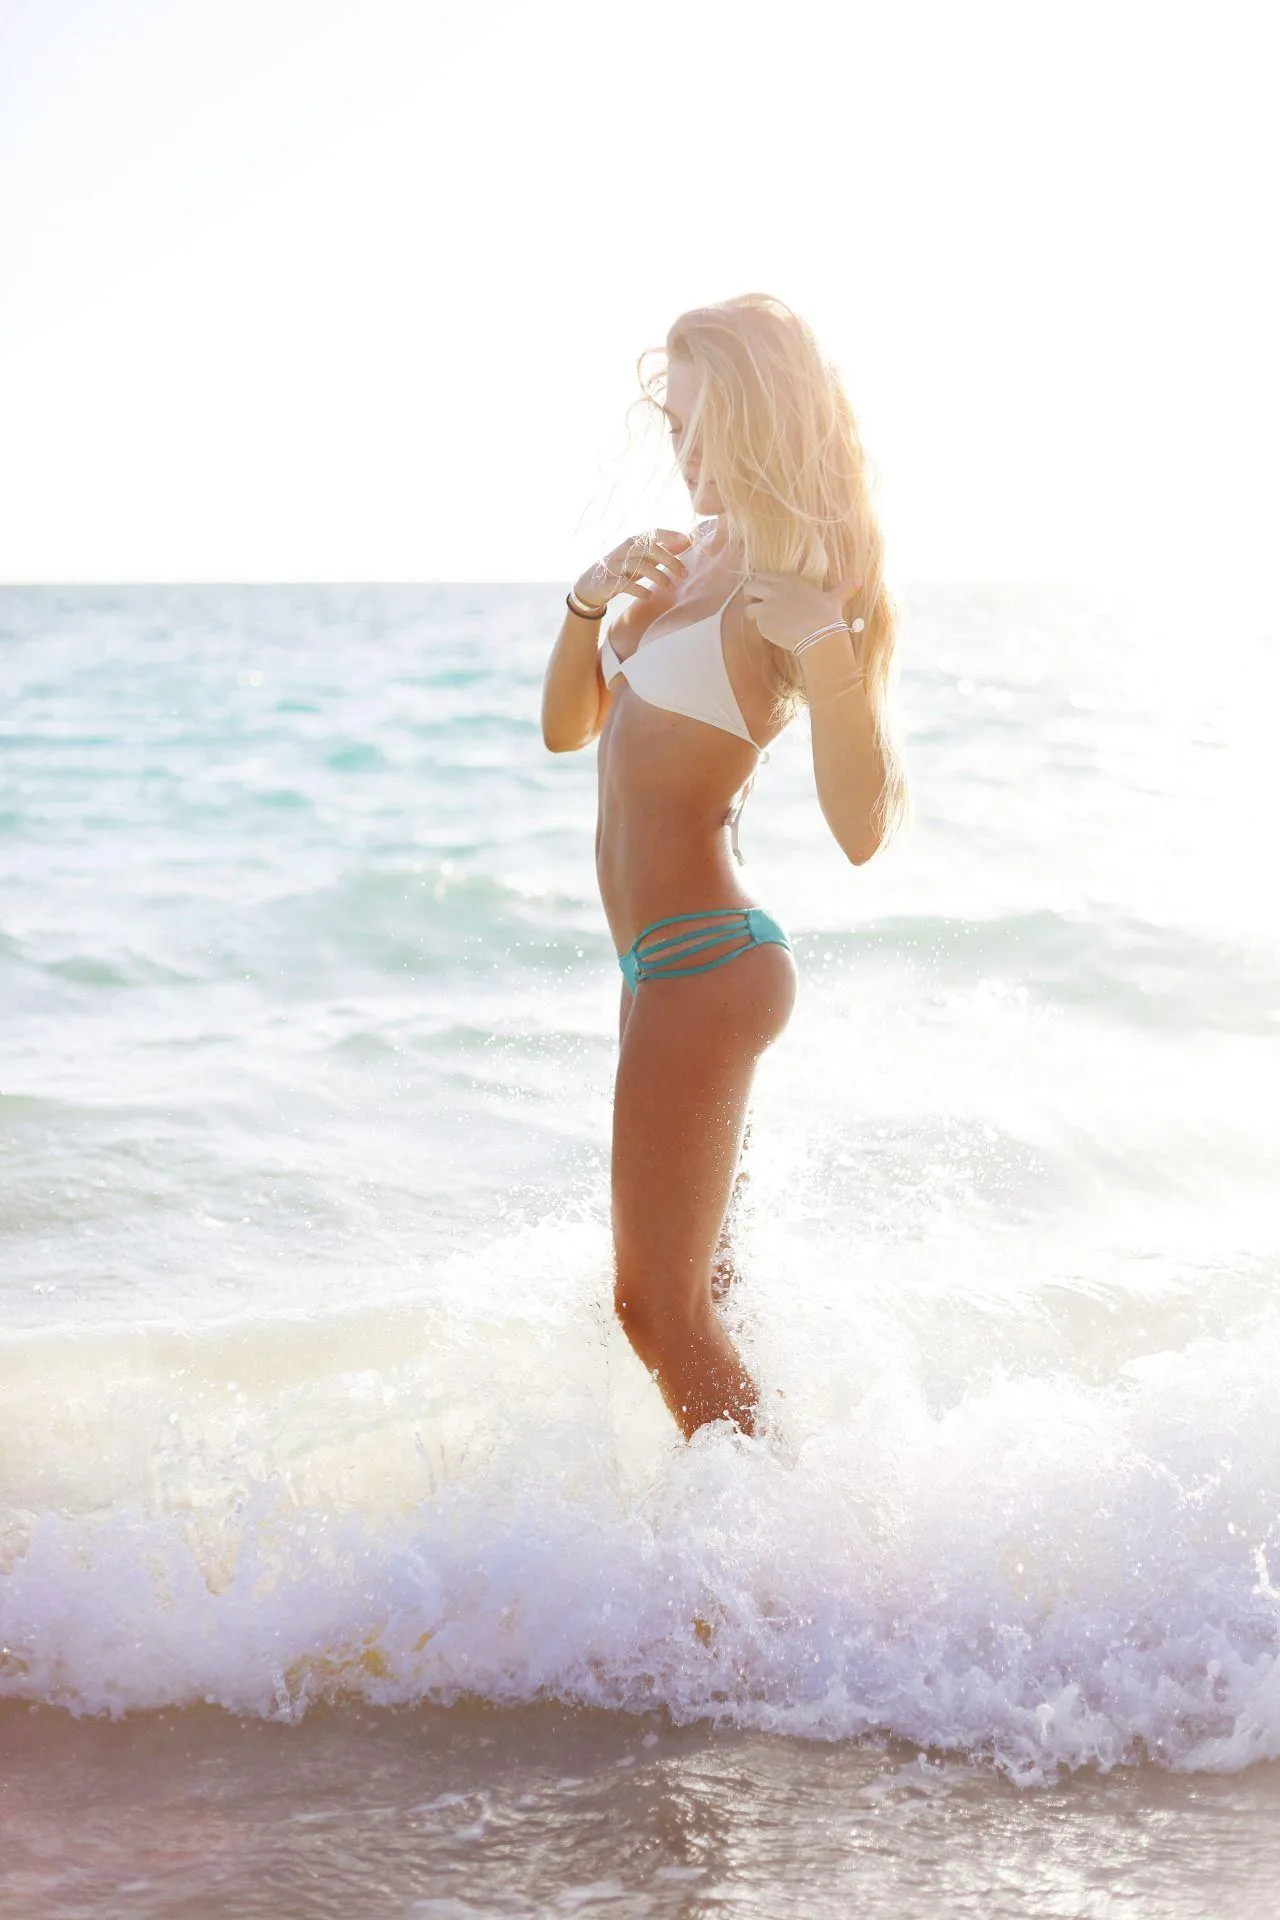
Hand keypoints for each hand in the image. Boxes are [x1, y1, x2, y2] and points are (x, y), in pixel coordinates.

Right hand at [573, 528, 694, 613]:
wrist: (590, 587)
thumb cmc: (621, 571)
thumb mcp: (641, 560)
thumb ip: (661, 552)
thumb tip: (687, 542)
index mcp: (633, 542)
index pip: (653, 533)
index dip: (670, 535)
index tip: (688, 540)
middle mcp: (623, 550)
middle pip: (649, 549)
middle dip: (669, 560)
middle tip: (684, 574)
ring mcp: (614, 565)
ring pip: (639, 565)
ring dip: (658, 576)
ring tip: (671, 588)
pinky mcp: (607, 582)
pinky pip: (624, 584)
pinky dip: (639, 589)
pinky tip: (650, 596)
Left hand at [742, 569, 864, 655]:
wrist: (821, 635)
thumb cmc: (829, 616)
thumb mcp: (836, 599)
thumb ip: (845, 588)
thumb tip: (860, 580)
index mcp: (789, 579)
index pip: (764, 576)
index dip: (763, 586)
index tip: (769, 596)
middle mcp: (775, 588)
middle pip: (750, 586)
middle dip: (752, 597)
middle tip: (761, 608)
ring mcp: (767, 604)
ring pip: (747, 605)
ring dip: (753, 613)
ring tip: (765, 622)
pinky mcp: (762, 620)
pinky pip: (754, 622)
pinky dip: (760, 628)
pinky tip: (773, 633)